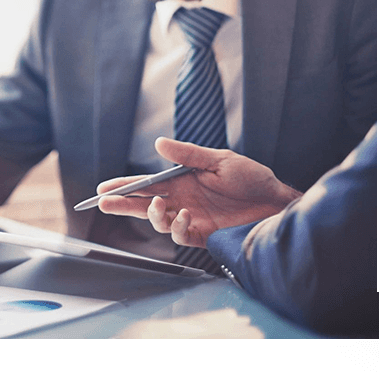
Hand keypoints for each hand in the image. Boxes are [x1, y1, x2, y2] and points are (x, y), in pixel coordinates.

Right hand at [97, 137, 301, 247]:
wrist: (275, 201)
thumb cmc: (251, 178)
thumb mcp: (219, 160)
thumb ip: (188, 155)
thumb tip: (158, 143)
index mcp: (183, 180)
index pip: (148, 184)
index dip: (125, 187)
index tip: (103, 188)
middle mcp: (183, 200)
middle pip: (145, 205)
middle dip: (123, 205)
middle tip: (103, 203)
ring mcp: (192, 218)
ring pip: (159, 222)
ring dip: (151, 215)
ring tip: (154, 205)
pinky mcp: (203, 234)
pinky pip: (181, 235)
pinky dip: (178, 226)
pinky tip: (183, 216)